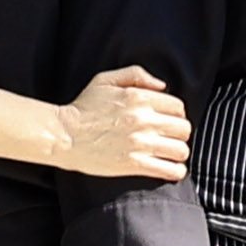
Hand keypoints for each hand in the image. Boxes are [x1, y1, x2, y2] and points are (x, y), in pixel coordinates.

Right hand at [60, 65, 194, 183]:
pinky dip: (175, 171)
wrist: (63, 134)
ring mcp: (140, 142)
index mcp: (139, 98)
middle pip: (183, 128)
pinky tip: (171, 169)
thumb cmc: (83, 107)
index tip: (168, 121)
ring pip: (180, 150)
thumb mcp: (106, 80)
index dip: (176, 115)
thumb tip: (162, 85)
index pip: (178, 107)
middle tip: (169, 138)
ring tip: (170, 154)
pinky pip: (169, 169)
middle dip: (179, 133)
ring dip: (178, 152)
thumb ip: (136, 75)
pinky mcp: (133, 163)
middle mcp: (143, 119)